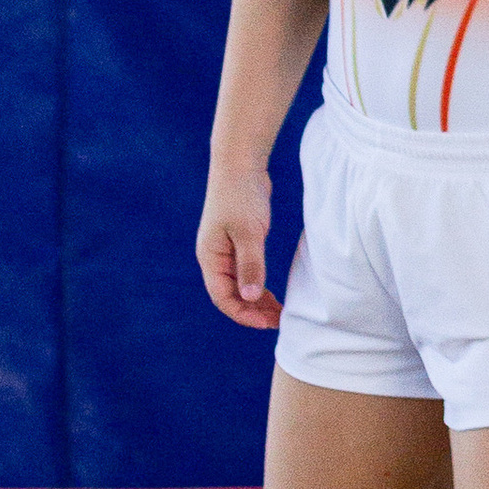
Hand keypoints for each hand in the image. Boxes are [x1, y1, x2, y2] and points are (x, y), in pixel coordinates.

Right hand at [198, 166, 278, 330]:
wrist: (240, 164)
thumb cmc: (241, 196)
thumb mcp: (249, 233)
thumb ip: (250, 265)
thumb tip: (251, 297)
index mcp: (210, 257)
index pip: (222, 297)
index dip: (243, 314)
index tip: (266, 323)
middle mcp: (214, 257)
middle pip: (230, 295)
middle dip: (252, 311)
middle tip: (278, 321)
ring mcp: (225, 250)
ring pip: (239, 285)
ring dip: (256, 301)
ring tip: (278, 313)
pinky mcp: (238, 243)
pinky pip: (246, 272)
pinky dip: (258, 285)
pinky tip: (272, 293)